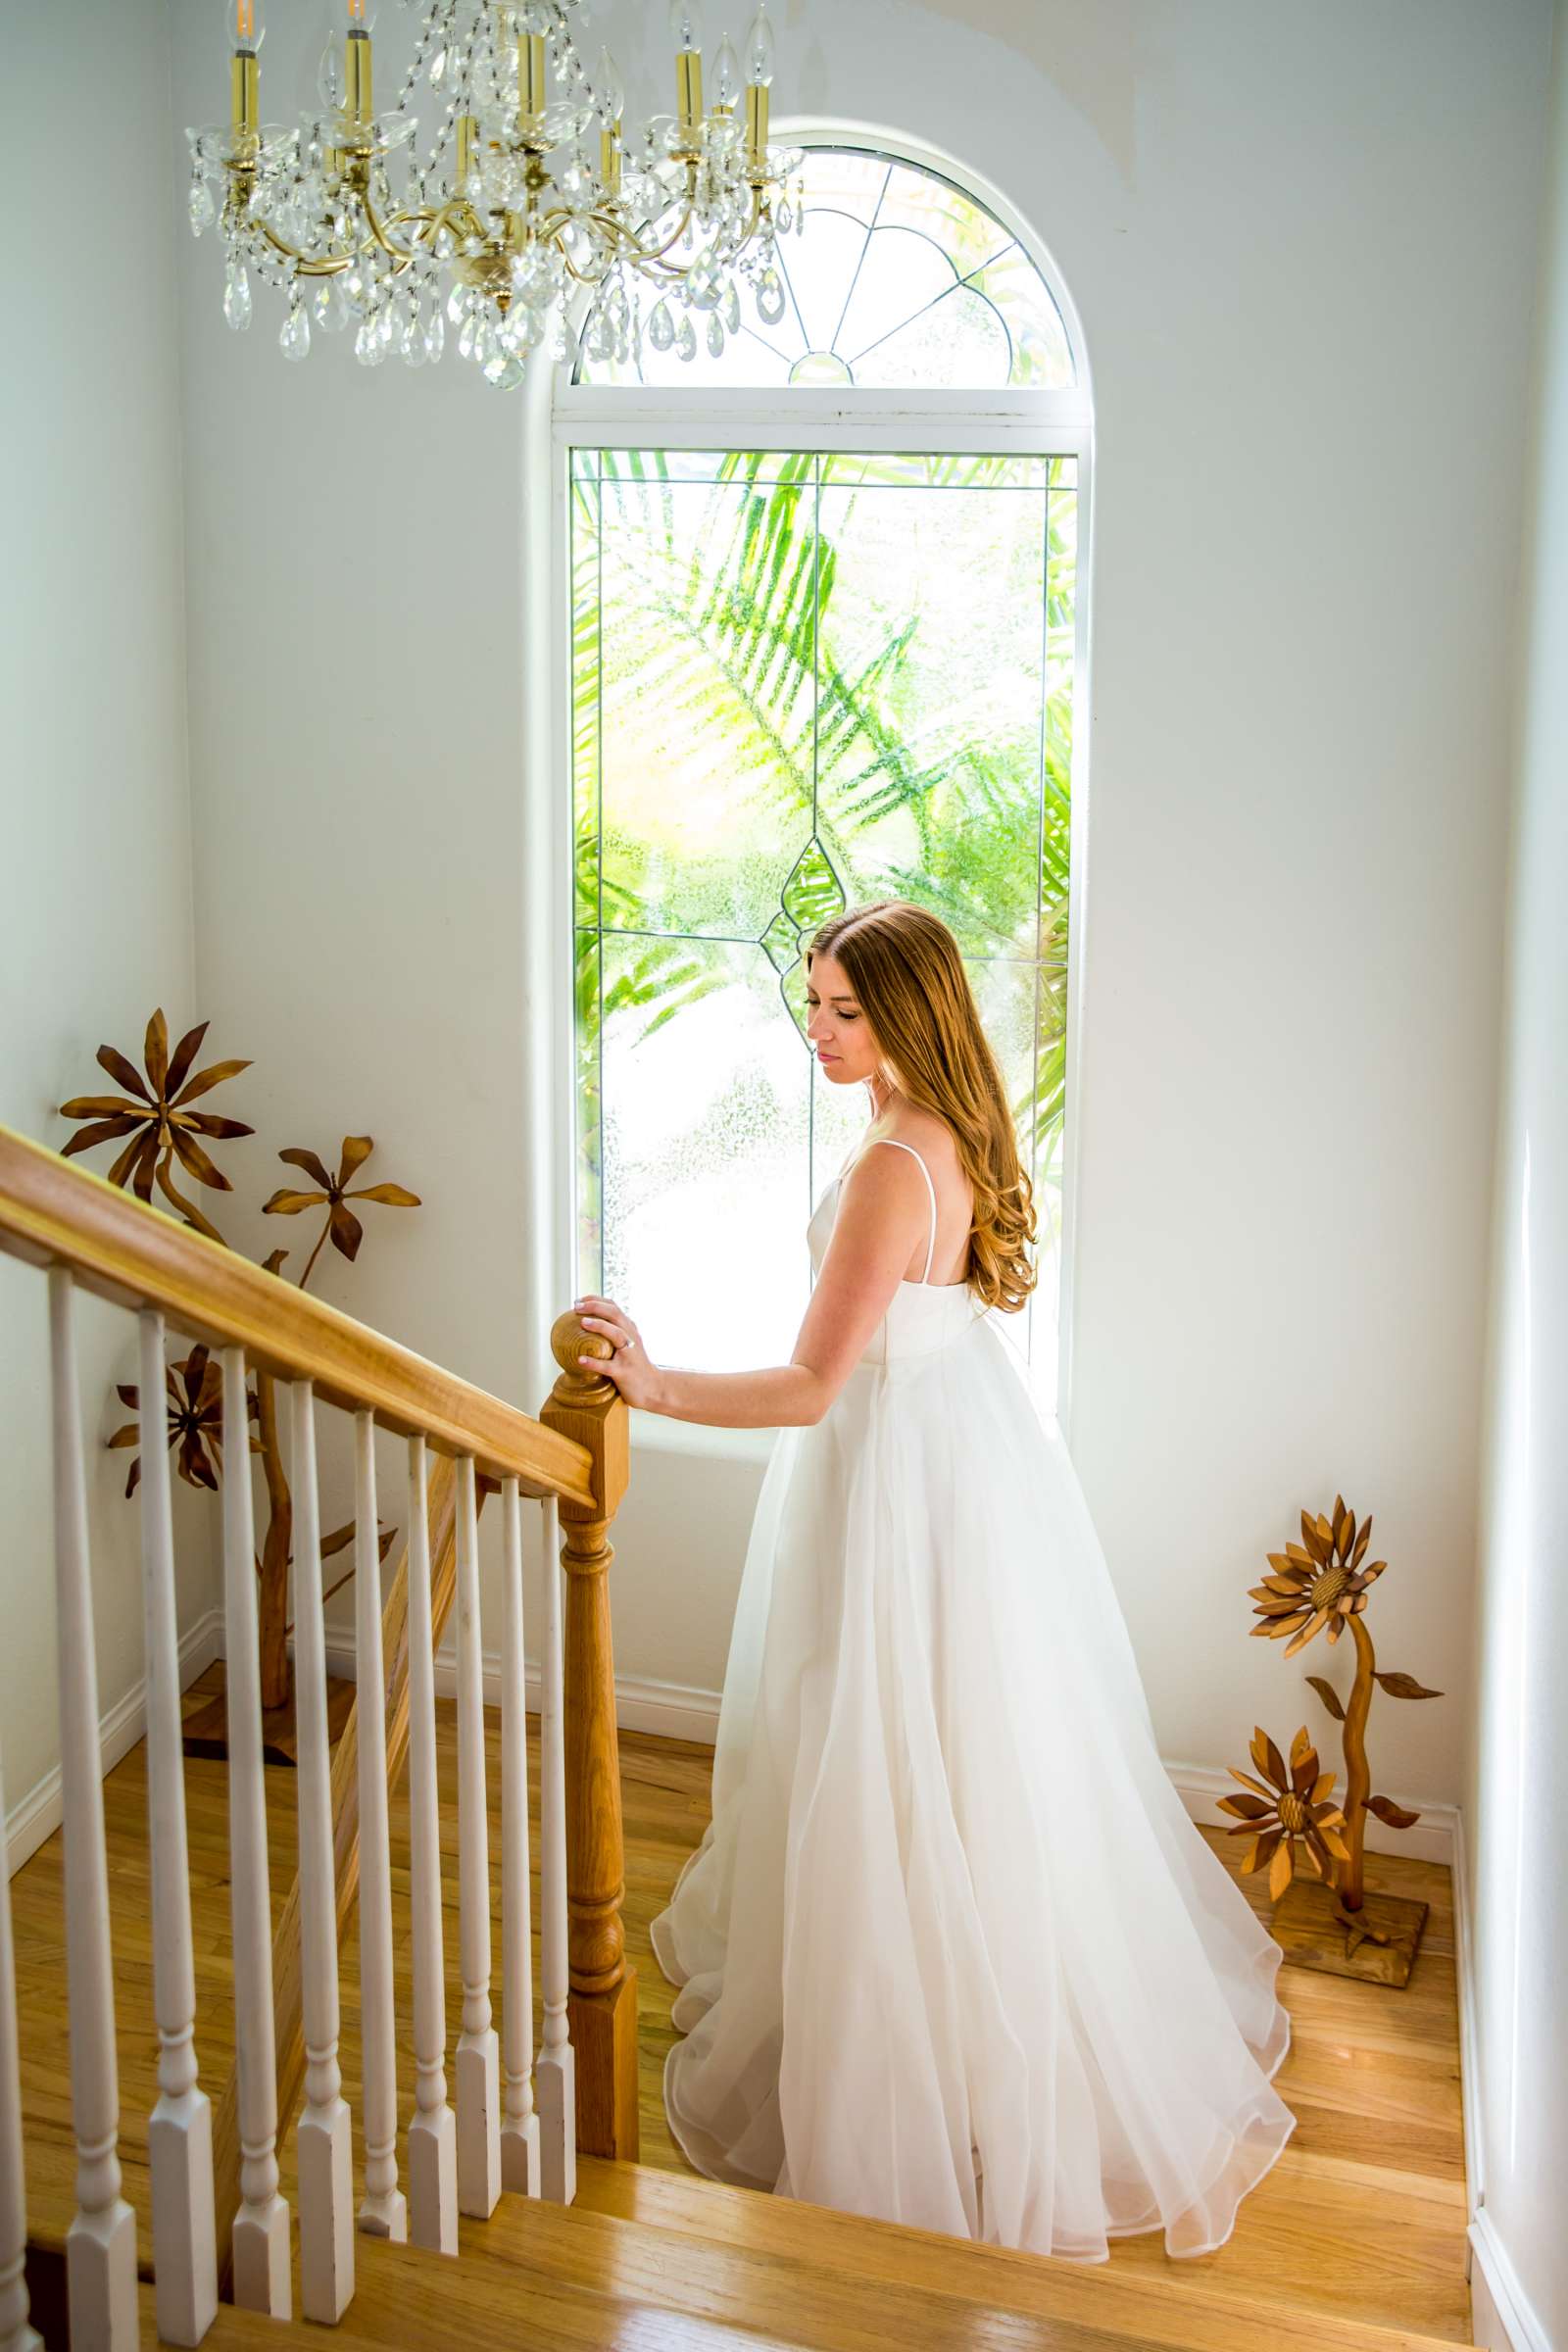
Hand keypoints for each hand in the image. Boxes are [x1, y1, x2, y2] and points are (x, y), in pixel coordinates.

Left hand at [571, 1294, 664, 1410]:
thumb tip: (591, 1324)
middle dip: (596, 1307)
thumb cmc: (636, 1366)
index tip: (579, 1300)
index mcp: (630, 1330)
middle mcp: (631, 1338)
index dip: (596, 1300)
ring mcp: (629, 1355)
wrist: (654, 1388)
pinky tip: (580, 1360)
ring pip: (616, 1335)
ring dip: (599, 1326)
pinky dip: (593, 1362)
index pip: (614, 1307)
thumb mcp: (630, 1344)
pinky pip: (608, 1366)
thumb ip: (618, 1333)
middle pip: (615, 1315)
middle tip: (576, 1307)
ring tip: (582, 1323)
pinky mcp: (624, 1372)